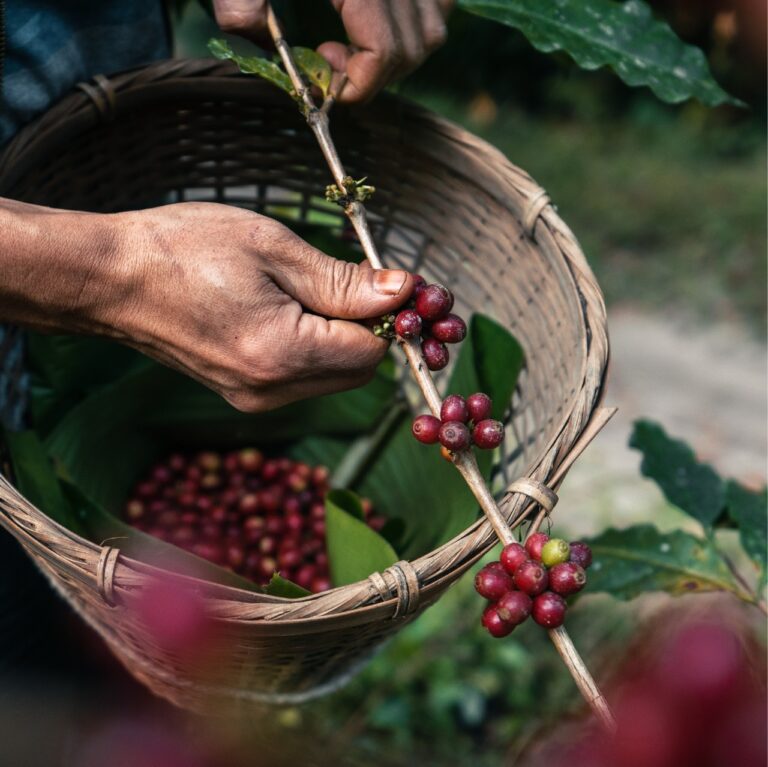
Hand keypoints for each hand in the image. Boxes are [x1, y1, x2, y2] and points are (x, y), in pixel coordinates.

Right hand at [111, 203, 411, 410]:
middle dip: (370, 327)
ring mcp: (254, 399)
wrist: (111, 279)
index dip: (392, 315)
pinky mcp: (242, 396)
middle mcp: (271, 390)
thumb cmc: (183, 250)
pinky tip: (289, 310)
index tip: (390, 280)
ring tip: (310, 289)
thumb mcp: (271, 247)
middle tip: (353, 279)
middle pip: (359, 370)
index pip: (373, 350)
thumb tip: (403, 292)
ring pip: (333, 376)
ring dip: (341, 337)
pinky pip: (303, 378)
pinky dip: (314, 348)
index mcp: (282, 353)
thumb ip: (343, 280)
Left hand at [212, 0, 453, 101]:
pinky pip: (440, 0)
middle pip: (415, 46)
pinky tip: (379, 16)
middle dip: (377, 73)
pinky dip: (417, 19)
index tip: (327, 79)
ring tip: (357, 43)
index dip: (359, 83)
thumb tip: (254, 40)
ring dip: (400, 51)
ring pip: (434, 27)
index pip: (384, 50)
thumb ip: (239, 2)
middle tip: (334, 62)